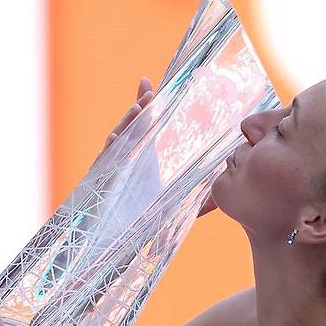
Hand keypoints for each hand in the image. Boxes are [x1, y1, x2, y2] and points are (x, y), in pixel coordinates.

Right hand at [93, 75, 216, 218]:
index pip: (143, 126)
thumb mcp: (178, 205)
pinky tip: (114, 138)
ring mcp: (112, 169)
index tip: (150, 84)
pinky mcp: (101, 181)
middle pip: (130, 128)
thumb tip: (224, 195)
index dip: (145, 105)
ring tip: (137, 109)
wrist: (122, 241)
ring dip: (126, 123)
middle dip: (139, 109)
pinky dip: (108, 151)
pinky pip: (103, 163)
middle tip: (149, 92)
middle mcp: (125, 159)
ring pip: (118, 141)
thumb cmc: (147, 221)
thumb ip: (199, 199)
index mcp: (140, 158)